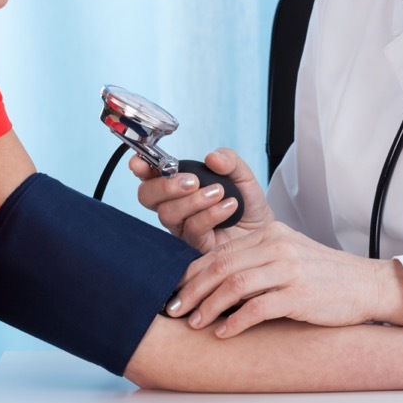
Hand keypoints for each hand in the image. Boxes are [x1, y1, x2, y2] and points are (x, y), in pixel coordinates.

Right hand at [132, 147, 273, 252]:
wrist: (263, 231)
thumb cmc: (246, 203)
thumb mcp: (242, 175)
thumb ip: (229, 161)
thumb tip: (211, 157)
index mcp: (178, 184)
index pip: (149, 175)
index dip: (140, 167)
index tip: (139, 163)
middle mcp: (174, 206)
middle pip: (147, 196)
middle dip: (166, 186)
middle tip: (193, 181)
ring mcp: (181, 227)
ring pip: (168, 214)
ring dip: (193, 200)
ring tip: (220, 192)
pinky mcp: (193, 245)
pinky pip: (192, 229)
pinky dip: (211, 214)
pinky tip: (229, 207)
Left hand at [166, 221, 402, 333]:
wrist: (366, 285)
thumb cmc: (325, 276)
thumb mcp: (288, 256)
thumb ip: (256, 260)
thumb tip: (215, 280)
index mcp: (270, 234)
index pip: (220, 250)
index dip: (192, 272)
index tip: (175, 290)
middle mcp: (277, 246)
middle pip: (221, 265)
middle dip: (192, 289)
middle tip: (174, 308)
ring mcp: (289, 269)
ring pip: (234, 284)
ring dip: (209, 306)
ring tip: (195, 323)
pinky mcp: (299, 294)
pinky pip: (258, 307)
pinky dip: (236, 321)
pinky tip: (224, 332)